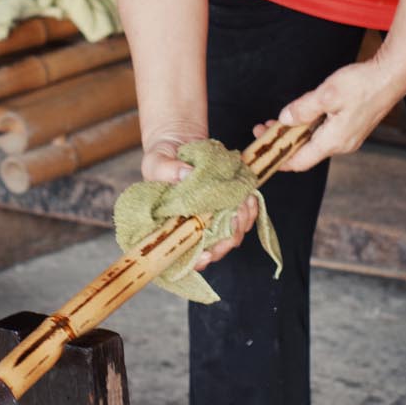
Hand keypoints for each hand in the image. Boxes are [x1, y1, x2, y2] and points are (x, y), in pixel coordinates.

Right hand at [141, 135, 259, 270]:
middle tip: (235, 216)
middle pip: (212, 250)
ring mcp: (211, 220)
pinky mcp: (226, 207)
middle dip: (227, 239)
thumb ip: (165, 170)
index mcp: (170, 226)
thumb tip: (186, 175)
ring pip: (230, 236)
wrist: (181, 144)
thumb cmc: (162, 157)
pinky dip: (249, 210)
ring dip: (242, 223)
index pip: (182, 255)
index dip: (196, 259)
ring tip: (243, 201)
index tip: (207, 253)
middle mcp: (191, 228)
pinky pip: (242, 217)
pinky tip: (248, 196)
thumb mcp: (156, 161)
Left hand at [259, 52, 405, 172]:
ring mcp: (348, 136)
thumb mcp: (327, 94)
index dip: (278, 160)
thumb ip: (303, 109)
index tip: (260, 154)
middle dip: (282, 143)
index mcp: (334, 141)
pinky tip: (301, 117)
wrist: (392, 76)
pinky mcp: (352, 127)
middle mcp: (342, 144)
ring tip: (277, 122)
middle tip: (263, 129)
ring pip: (314, 142)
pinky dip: (308, 129)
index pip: (300, 161)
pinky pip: (324, 134)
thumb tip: (285, 119)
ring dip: (294, 134)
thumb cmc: (363, 84)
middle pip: (305, 152)